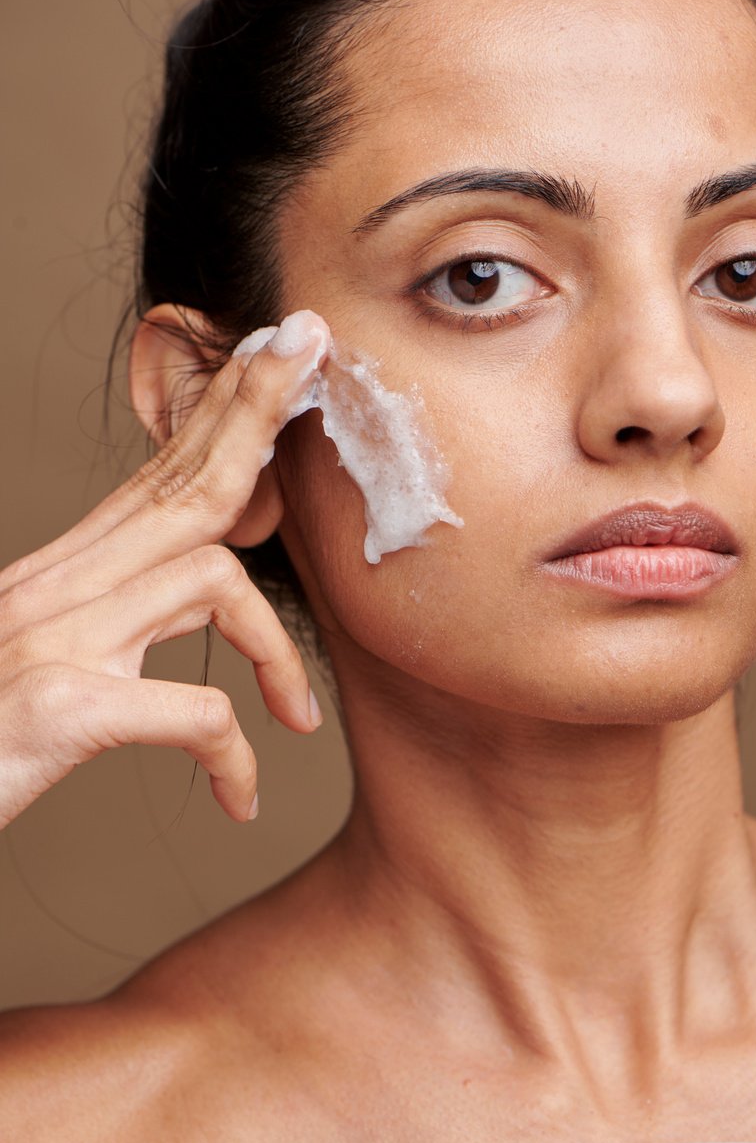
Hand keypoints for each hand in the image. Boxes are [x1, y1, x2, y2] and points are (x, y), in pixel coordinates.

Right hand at [0, 309, 330, 828]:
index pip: (161, 476)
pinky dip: (232, 753)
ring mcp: (54, 640)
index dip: (224, 412)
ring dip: (275, 649)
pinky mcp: (57, 709)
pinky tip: (240, 796)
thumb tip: (208, 585)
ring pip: (210, 579)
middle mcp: (56, 588)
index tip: (277, 356)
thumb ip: (129, 613)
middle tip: (315, 345)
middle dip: (258, 410)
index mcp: (62, 574)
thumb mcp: (54, 659)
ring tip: (297, 714)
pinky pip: (194, 710)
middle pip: (187, 483)